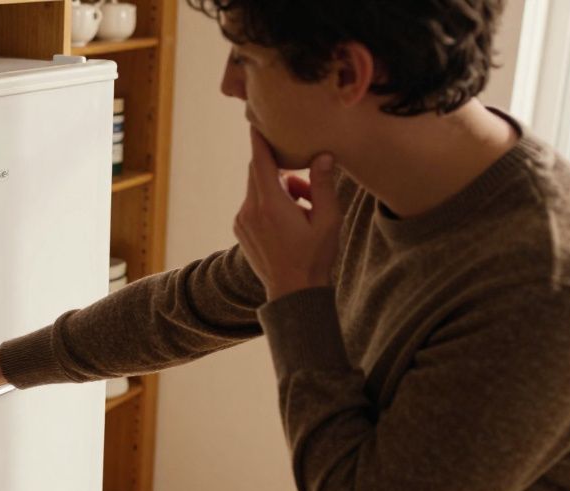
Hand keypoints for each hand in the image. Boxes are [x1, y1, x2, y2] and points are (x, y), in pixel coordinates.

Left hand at [233, 127, 342, 300]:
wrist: (293, 293)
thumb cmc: (314, 256)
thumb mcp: (328, 219)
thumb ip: (323, 185)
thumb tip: (322, 155)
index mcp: (269, 205)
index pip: (259, 160)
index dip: (258, 138)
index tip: (256, 119)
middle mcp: (249, 210)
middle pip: (258, 172)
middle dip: (281, 169)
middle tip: (305, 183)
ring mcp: (241, 221)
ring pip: (258, 188)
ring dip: (279, 188)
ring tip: (304, 207)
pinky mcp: (240, 229)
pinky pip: (253, 204)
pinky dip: (270, 202)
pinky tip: (290, 219)